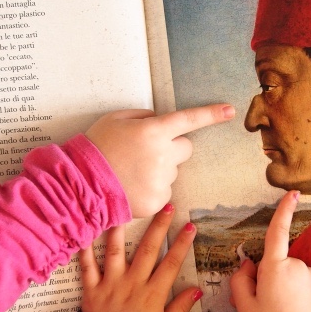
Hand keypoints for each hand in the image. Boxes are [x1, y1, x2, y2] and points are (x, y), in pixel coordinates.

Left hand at [79, 204, 202, 311]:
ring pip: (115, 251)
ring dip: (121, 229)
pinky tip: (87, 231)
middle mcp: (132, 284)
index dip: (182, 243)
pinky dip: (85, 249)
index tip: (190, 226)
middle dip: (159, 226)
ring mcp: (110, 285)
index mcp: (153, 294)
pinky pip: (87, 266)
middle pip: (148, 250)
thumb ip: (180, 308)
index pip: (171, 263)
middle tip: (167, 207)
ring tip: (124, 209)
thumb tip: (197, 289)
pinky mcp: (91, 290)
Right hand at [85, 104, 234, 217]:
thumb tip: (160, 121)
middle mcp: (163, 155)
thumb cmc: (96, 147)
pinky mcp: (157, 201)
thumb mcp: (116, 119)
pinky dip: (152, 188)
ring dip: (160, 169)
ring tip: (132, 172)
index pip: (189, 119)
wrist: (80, 184)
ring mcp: (161, 181)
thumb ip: (144, 117)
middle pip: (186, 148)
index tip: (230, 110)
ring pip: (173, 171)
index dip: (211, 114)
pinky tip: (132, 186)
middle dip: (172, 147)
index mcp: (153, 131)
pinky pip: (164, 191)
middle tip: (147, 152)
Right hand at [230, 191, 310, 311]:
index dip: (283, 210)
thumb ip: (240, 280)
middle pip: (274, 262)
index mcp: (276, 268)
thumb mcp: (245, 308)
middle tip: (264, 305)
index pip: (277, 232)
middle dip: (266, 277)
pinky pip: (300, 284)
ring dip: (281, 287)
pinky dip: (294, 295)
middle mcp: (297, 266)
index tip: (292, 192)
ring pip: (287, 274)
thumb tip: (247, 264)